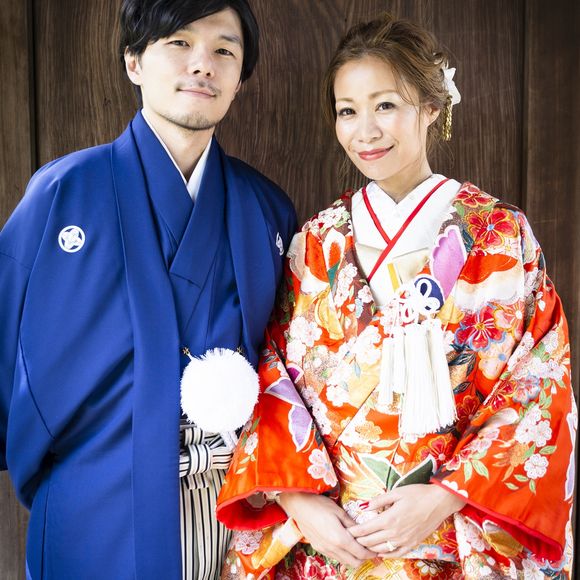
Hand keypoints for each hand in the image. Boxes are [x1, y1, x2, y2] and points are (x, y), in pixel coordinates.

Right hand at [278, 492, 376, 567]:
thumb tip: (363, 530)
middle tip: (369, 548)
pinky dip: (343, 554)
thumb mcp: (339, 511)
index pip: (360, 553)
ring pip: (344, 561)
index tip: (377, 549)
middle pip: (354, 562)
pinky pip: (335, 556)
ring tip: (358, 545)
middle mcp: (332, 548)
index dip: (371, 553)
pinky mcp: (318, 547)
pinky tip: (344, 543)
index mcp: (339, 539)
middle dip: (364, 558)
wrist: (298, 505)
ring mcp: (324, 549)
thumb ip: (351, 523)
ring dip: (353, 557)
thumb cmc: (319, 504)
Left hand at [349, 483, 465, 557]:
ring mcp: (404, 541)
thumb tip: (365, 506)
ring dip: (370, 548)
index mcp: (389, 519)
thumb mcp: (396, 492)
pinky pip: (396, 553)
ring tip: (362, 545)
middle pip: (371, 541)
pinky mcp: (413, 544)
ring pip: (381, 549)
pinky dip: (386, 554)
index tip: (347, 530)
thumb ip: (379, 500)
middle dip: (359, 540)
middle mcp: (395, 533)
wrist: (439, 502)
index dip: (355, 531)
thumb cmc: (417, 494)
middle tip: (351, 538)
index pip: (366, 529)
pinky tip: (380, 552)